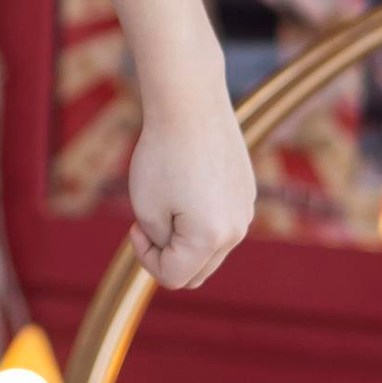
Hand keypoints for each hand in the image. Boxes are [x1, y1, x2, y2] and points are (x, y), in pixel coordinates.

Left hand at [127, 95, 255, 290]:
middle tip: (148, 221)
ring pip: (210, 251)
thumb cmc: (161, 155)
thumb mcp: (146, 209)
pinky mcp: (247, 194)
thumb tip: (176, 253)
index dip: (146, 258)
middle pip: (196, 272)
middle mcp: (236, 230)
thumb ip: (161, 244)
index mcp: (210, 238)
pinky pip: (221, 224)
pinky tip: (186, 186)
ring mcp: (245, 212)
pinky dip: (201, 220)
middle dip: (168, 256)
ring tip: (167, 201)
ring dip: (185, 240)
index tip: (135, 227)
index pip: (173, 277)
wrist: (190, 105)